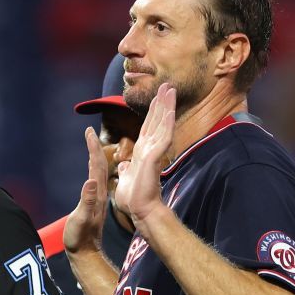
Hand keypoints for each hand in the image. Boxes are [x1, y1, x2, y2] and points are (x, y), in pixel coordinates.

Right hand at [63, 127, 109, 254]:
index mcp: (96, 194)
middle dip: (93, 147)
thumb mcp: (81, 219)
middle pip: (97, 166)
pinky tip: (92, 169)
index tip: (89, 131)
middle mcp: (98, 194)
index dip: (92, 148)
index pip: (95, 166)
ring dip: (94, 156)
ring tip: (91, 145)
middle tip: (89, 132)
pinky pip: (94, 181)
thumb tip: (91, 181)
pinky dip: (92, 170)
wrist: (86, 254)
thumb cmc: (80, 239)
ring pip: (97, 172)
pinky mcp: (93, 204)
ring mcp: (96, 199)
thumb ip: (86, 201)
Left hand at [115, 82, 174, 223]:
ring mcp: (154, 152)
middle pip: (157, 121)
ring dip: (166, 106)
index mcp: (142, 151)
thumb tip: (124, 165)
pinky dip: (166, 123)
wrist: (139, 209)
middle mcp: (150, 149)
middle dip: (162, 103)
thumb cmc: (134, 198)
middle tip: (168, 85)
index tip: (157, 97)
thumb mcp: (126, 178)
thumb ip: (127, 169)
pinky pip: (163, 137)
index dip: (153, 112)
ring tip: (170, 89)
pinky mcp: (155, 158)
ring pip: (162, 124)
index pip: (148, 127)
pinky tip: (169, 110)